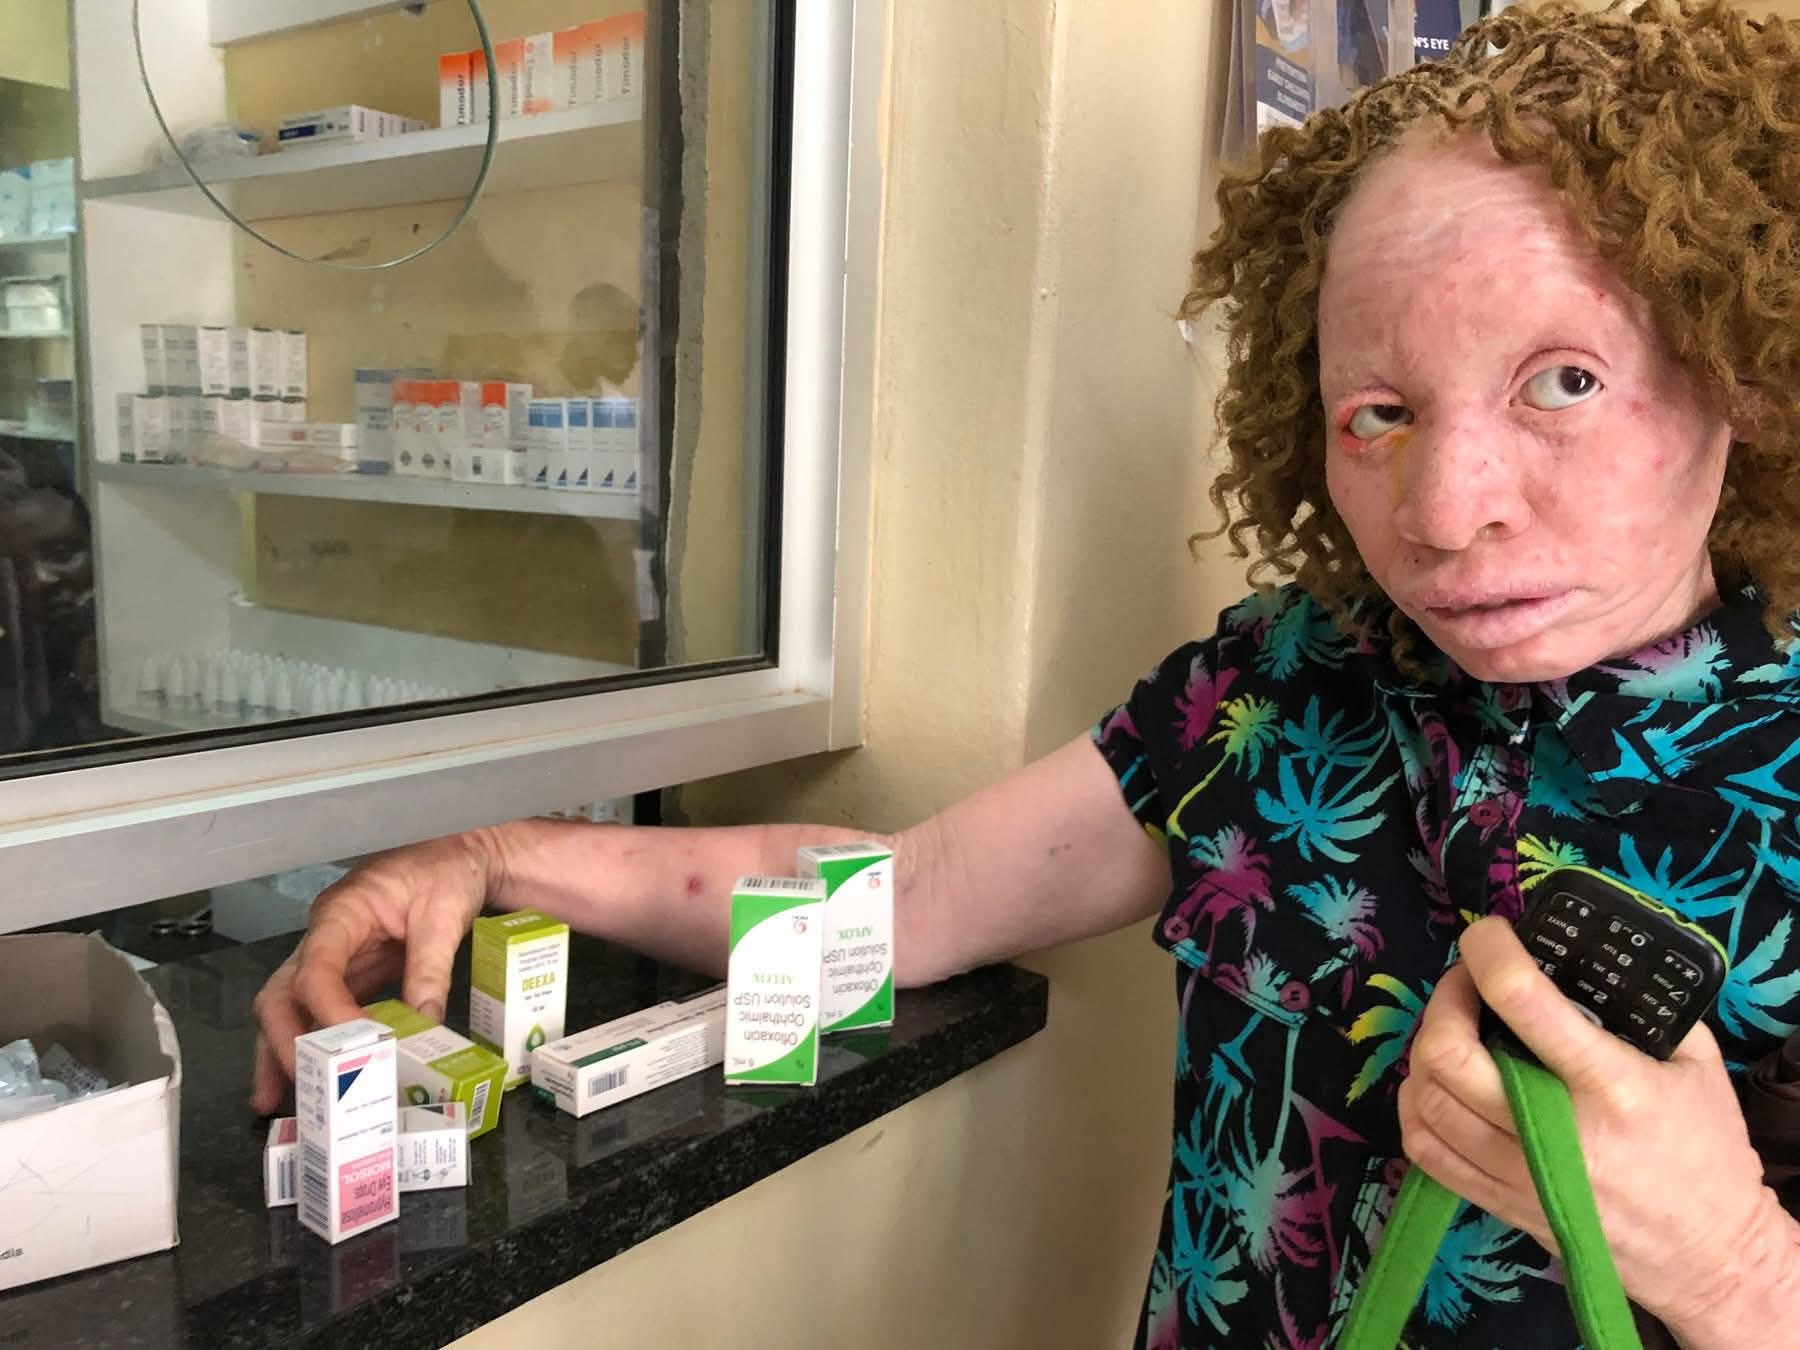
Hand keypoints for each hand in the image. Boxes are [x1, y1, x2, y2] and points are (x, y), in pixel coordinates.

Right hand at [249, 829, 498, 1113]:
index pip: (316, 969)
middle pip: (282, 992)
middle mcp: (325, 937)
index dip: (326, 1012)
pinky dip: (310, 1044)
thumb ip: (430, 970)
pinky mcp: (348, 974)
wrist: (456, 857)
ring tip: (274, 1100)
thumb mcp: (444, 916)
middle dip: (282, 1041)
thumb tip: (423, 1026)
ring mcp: (332, 957)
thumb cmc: (445, 872)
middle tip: (297, 1084)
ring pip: (289, 1007)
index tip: (351, 1047)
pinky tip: (306, 1079)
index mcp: (342, 912)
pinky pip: (318, 1011)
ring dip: (280, 1051)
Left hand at [1397, 916, 1786, 1335]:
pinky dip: (1416, 1105)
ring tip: (1454, 1029)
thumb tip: (1574, 961)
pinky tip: (1437, 1084)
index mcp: (1612, 1087)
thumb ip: (1639, 1009)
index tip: (1487, 935)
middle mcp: (1556, 1132)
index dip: (1491, 954)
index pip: (1525, 1003)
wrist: (1711, 1257)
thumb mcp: (1695, 1063)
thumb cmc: (1706, 1151)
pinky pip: (1424, 1148)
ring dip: (1426, 1049)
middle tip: (1467, 983)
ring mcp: (1521, 1174)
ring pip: (1426, 1099)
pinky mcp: (1502, 1203)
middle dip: (1444, 1001)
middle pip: (1449, 1055)